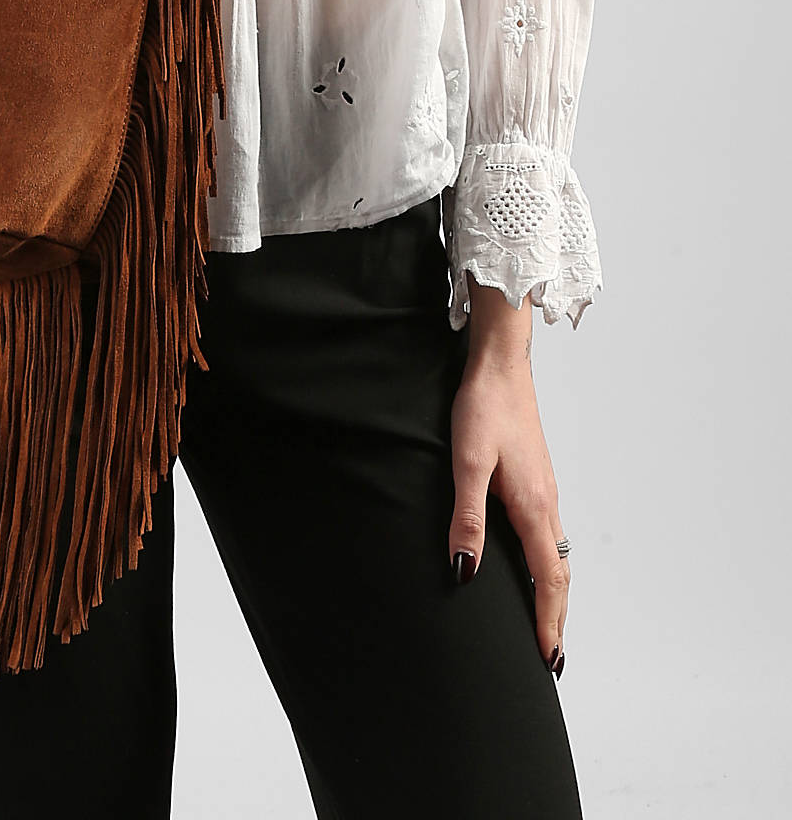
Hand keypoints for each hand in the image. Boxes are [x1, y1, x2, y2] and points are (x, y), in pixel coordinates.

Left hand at [448, 282, 570, 678]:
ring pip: (555, 555)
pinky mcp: (535, 480)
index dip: (549, 621)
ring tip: (543, 621)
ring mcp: (544, 491)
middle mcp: (547, 504)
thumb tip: (464, 571)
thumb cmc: (483, 409)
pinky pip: (547, 535)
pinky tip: (529, 564)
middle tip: (550, 656)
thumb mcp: (467, 464)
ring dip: (552, 592)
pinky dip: (545, 564)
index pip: (548, 580)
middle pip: (558, 574)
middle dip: (555, 616)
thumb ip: (467, 517)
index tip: (549, 658)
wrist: (501, 365)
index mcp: (534, 507)